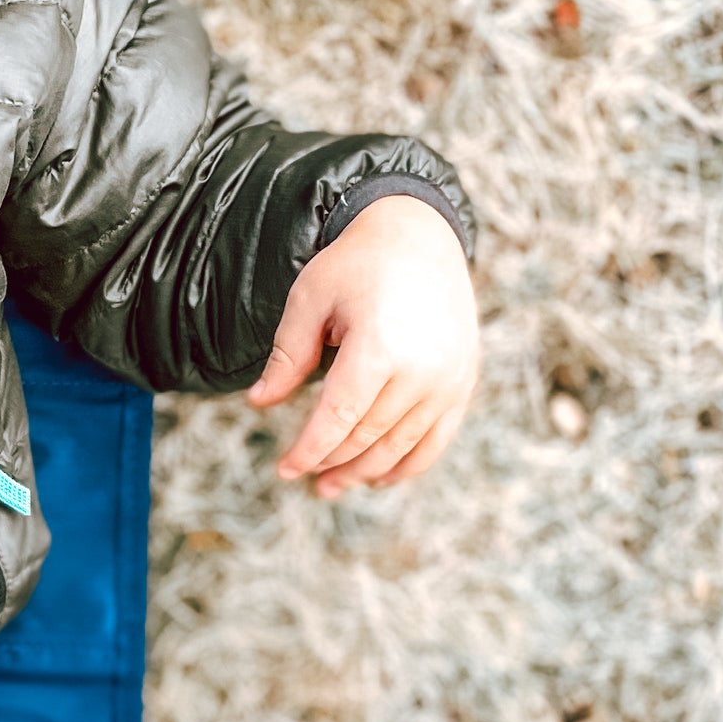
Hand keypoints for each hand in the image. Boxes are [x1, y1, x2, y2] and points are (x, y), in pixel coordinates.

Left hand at [247, 194, 478, 499]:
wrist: (421, 235)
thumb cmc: (356, 264)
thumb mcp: (310, 300)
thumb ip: (288, 355)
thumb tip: (258, 403)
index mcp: (380, 348)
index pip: (339, 418)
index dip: (310, 450)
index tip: (285, 470)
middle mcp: (423, 370)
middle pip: (369, 436)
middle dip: (333, 462)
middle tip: (306, 479)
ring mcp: (450, 379)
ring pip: (402, 444)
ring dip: (366, 471)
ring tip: (334, 486)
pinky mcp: (464, 381)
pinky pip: (437, 438)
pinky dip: (409, 464)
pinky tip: (380, 478)